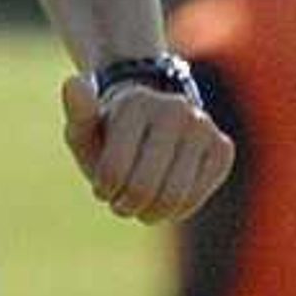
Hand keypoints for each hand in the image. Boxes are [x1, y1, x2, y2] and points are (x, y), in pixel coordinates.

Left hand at [62, 74, 233, 222]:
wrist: (155, 126)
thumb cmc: (112, 137)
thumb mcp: (85, 129)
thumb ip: (77, 113)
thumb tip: (72, 84)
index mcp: (136, 103)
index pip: (113, 172)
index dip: (104, 190)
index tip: (103, 184)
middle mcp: (175, 109)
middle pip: (143, 187)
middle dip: (127, 205)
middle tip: (122, 200)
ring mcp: (203, 127)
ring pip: (172, 198)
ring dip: (150, 212)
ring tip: (142, 202)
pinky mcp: (222, 148)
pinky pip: (196, 197)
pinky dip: (177, 209)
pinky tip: (167, 195)